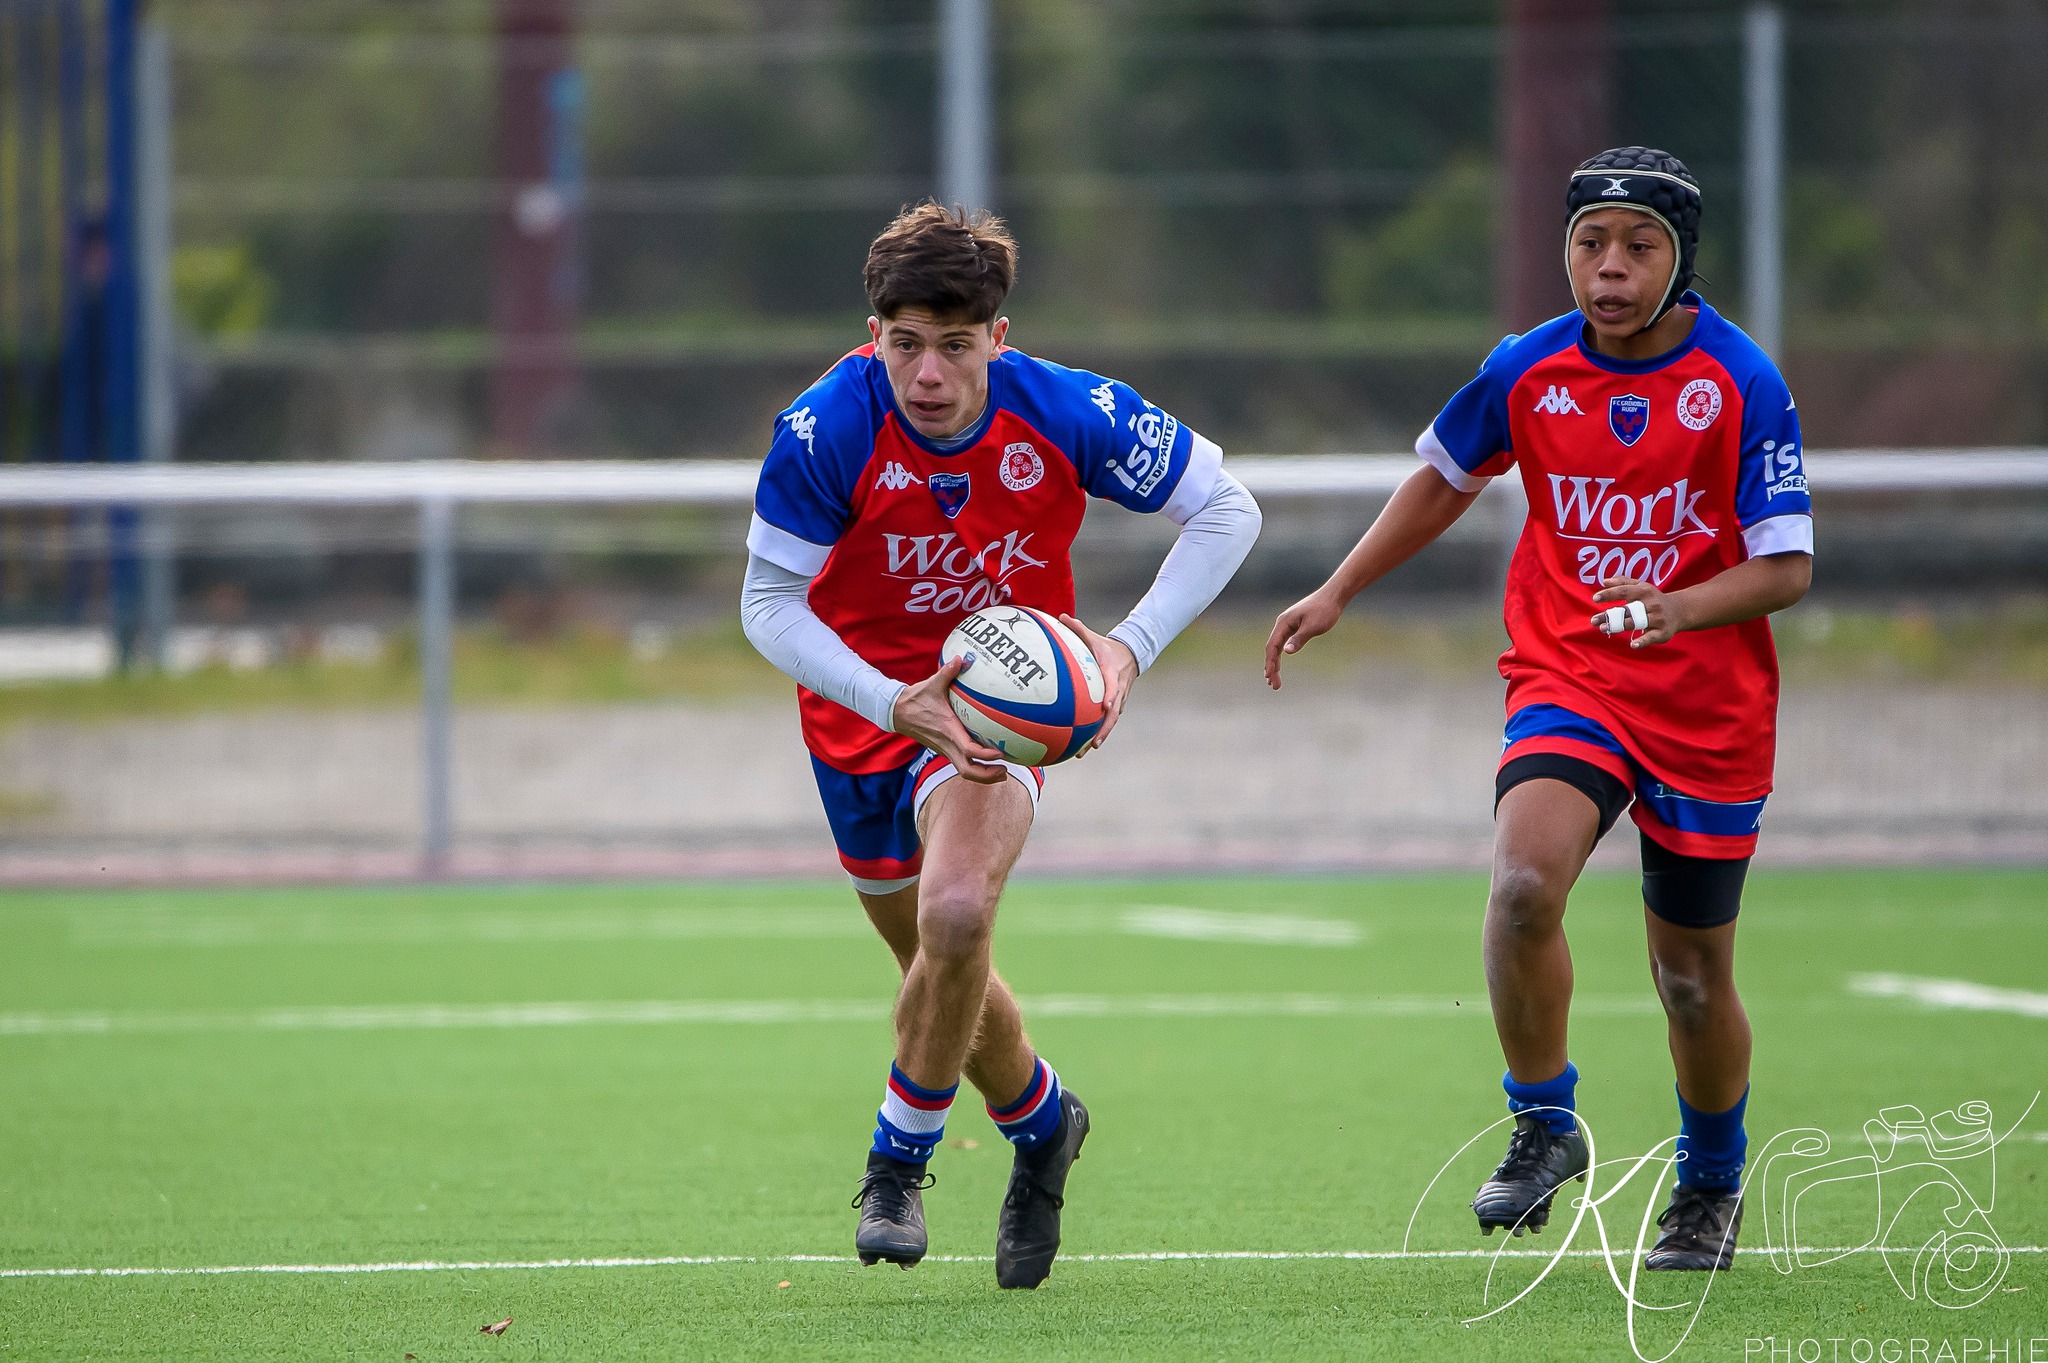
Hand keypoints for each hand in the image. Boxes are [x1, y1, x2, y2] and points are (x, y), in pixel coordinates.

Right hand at [890, 655, 1009, 782]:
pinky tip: (989, 762)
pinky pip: (961, 765)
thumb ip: (948, 672)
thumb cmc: (915, 699)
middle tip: (1005, 770)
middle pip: (968, 771)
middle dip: (987, 776)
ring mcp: (945, 750)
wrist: (897, 712)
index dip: (985, 755)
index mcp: (948, 730)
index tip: (1000, 753)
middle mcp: (947, 745)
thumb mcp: (932, 684)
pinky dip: (976, 768)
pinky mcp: (944, 750)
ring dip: (984, 776)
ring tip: (1002, 772)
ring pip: (965, 772)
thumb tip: (961, 658)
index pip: (969, 750)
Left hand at [1058, 614, 1138, 754]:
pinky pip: (1107, 721)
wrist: (1130, 655)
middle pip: (1114, 713)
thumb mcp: (1094, 637)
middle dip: (1104, 729)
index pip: (1114, 686)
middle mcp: (1118, 690)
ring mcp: (1119, 700)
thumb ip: (1078, 628)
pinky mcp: (1116, 706)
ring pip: (1111, 722)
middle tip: (1092, 743)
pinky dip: (1097, 733)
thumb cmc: (1106, 648)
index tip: (1105, 706)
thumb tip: (1060, 617)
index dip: (1111, 696)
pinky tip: (1081, 746)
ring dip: (1099, 736)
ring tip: (1083, 751)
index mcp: (1113, 673)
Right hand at [1263, 588, 1344, 688]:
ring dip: (1275, 663)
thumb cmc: (1325, 610)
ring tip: (1274, 679)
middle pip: (1272, 648)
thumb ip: (1299, 639)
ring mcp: (1288, 625)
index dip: (1270, 662)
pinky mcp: (1295, 626)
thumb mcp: (1313, 626)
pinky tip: (1279, 664)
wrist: (1334, 596)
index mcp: (1284, 622)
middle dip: (1271, 667)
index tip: (1270, 677)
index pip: (1272, 645)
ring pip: (1277, 647)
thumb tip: (1286, 652)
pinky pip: (1283, 643)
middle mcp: (1283, 623)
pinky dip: (1281, 655)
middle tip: (1274, 685)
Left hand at [1590, 576, 1687, 648]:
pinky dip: (1642, 641)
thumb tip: (1605, 581)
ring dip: (1619, 626)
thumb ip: (1623, 582)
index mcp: (1644, 591)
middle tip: (1593, 621)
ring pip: (1636, 622)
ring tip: (1604, 628)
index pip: (1624, 591)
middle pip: (1628, 610)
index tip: (1595, 598)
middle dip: (1610, 615)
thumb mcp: (1640, 587)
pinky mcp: (1662, 632)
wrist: (1679, 611)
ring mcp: (1657, 618)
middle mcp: (1651, 604)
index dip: (1610, 594)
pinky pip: (1651, 637)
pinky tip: (1632, 645)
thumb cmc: (1653, 599)